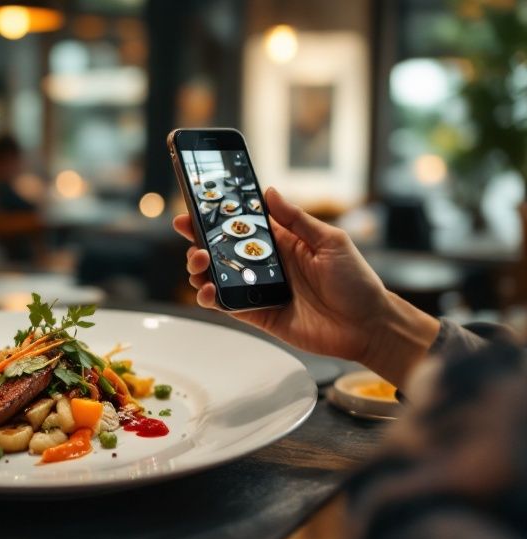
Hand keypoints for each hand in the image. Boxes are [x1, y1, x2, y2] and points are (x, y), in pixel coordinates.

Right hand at [174, 187, 438, 385]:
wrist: (368, 326)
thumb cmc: (356, 281)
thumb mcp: (330, 242)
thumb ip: (297, 220)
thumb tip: (270, 192)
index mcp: (283, 242)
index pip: (243, 226)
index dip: (217, 217)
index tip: (194, 208)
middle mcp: (267, 265)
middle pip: (222, 250)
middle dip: (200, 240)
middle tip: (190, 235)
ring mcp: (260, 290)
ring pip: (218, 277)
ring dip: (201, 269)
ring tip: (199, 264)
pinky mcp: (259, 314)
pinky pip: (228, 305)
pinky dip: (211, 298)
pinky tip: (206, 292)